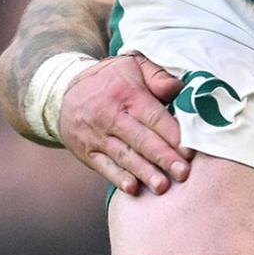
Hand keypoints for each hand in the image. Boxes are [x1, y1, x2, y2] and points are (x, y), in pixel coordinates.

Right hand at [59, 54, 192, 194]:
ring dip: (144, 172)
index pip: (153, 117)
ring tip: (162, 187)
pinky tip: (132, 188)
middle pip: (141, 140)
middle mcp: (110, 116)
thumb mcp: (132, 66)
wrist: (63, 93)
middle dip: (163, 157)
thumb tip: (178, 87)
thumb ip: (157, 76)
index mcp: (127, 95)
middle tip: (183, 173)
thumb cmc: (111, 80)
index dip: (172, 134)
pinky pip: (103, 166)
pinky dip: (117, 178)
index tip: (190, 151)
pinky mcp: (86, 151)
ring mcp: (96, 136)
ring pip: (123, 156)